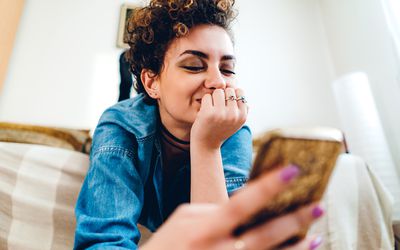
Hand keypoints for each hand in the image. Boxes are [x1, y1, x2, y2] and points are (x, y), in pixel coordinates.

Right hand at [141, 165, 323, 249]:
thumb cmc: (167, 244)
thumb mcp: (182, 219)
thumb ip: (210, 210)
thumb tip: (238, 205)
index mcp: (205, 229)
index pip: (241, 203)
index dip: (268, 187)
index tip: (292, 171)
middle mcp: (220, 249)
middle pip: (264, 234)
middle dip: (293, 220)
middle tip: (317, 205)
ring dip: (296, 248)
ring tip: (317, 236)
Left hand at [190, 87, 247, 148]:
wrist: (206, 145)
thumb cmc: (221, 130)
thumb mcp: (236, 123)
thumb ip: (241, 109)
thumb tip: (241, 93)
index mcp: (242, 116)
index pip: (240, 92)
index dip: (232, 95)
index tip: (226, 103)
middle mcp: (233, 114)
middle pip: (229, 90)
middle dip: (223, 95)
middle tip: (218, 105)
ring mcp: (221, 113)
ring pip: (218, 91)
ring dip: (213, 97)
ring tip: (212, 107)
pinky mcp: (208, 113)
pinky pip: (207, 96)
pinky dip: (205, 102)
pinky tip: (205, 111)